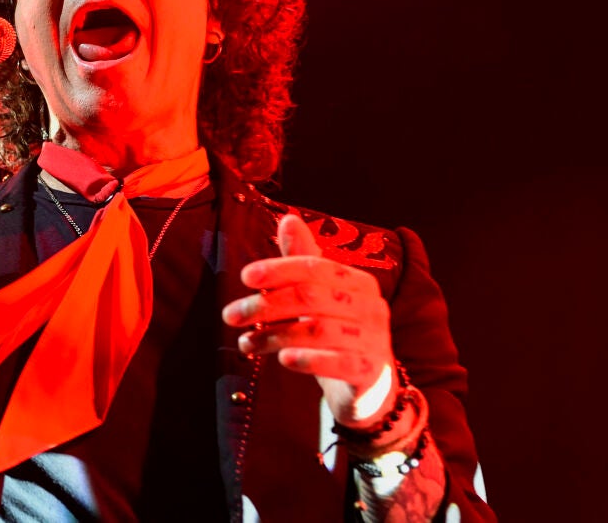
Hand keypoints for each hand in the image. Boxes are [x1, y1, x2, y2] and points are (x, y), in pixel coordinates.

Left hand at [222, 213, 396, 426]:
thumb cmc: (339, 335)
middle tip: (231, 315)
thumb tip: (288, 219)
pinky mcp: (372, 373)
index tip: (245, 277)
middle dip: (265, 304)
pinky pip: (339, 362)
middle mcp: (372, 307)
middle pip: (310, 297)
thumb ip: (303, 262)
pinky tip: (282, 359)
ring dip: (274, 335)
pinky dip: (308, 359)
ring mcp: (376, 341)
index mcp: (358, 283)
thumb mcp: (320, 298)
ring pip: (318, 329)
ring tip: (246, 343)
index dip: (277, 269)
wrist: (370, 389)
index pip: (314, 267)